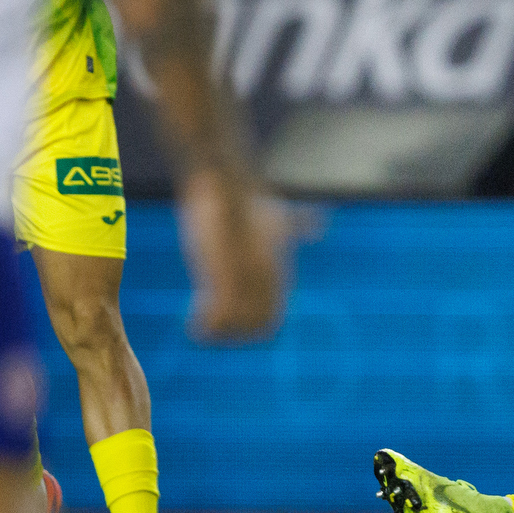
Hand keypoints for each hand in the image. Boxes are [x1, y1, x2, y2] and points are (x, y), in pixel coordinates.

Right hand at [178, 166, 288, 342]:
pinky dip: (205, 326)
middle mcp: (267, 277)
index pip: (272, 319)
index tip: (228, 312)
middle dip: (236, 332)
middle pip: (261, 327)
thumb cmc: (249, 201)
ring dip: (220, 330)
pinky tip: (195, 318)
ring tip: (202, 319)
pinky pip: (219, 315)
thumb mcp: (280, 218)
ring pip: (241, 324)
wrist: (229, 180)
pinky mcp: (224, 269)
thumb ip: (298, 225)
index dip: (251, 323)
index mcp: (278, 273)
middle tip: (212, 319)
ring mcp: (247, 274)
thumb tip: (318, 221)